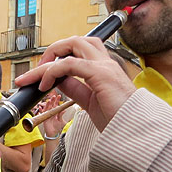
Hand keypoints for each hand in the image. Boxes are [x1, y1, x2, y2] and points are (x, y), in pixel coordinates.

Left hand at [15, 36, 135, 131]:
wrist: (136, 131)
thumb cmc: (117, 120)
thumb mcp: (90, 102)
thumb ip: (75, 89)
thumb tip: (57, 81)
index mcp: (105, 69)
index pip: (80, 51)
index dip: (60, 57)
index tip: (43, 74)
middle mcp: (106, 63)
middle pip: (76, 41)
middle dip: (54, 49)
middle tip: (38, 69)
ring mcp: (104, 66)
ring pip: (72, 44)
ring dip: (49, 56)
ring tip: (36, 74)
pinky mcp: (100, 74)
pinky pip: (69, 63)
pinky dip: (52, 71)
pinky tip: (45, 84)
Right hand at [41, 93, 66, 137]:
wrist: (53, 133)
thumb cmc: (57, 127)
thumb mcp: (61, 121)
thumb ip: (61, 115)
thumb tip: (64, 110)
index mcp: (56, 112)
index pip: (56, 105)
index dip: (57, 100)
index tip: (59, 96)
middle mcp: (51, 113)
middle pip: (51, 105)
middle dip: (52, 100)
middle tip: (54, 96)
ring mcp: (47, 115)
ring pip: (47, 108)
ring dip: (47, 104)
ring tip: (49, 101)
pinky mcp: (44, 118)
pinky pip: (42, 114)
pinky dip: (41, 111)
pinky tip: (40, 108)